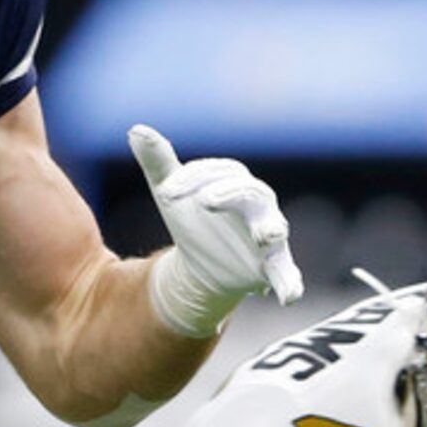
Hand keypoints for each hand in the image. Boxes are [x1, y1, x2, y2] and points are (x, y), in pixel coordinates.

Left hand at [129, 125, 300, 337]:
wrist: (201, 264)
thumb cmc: (194, 218)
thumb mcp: (173, 191)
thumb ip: (159, 162)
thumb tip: (135, 129)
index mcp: (235, 181)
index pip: (218, 173)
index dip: (192, 179)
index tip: (165, 192)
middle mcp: (258, 204)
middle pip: (251, 193)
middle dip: (231, 195)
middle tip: (206, 200)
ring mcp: (267, 235)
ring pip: (274, 228)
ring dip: (270, 230)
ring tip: (266, 234)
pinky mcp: (271, 265)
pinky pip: (286, 273)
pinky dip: (290, 283)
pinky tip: (290, 297)